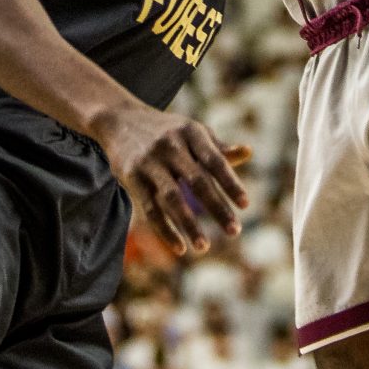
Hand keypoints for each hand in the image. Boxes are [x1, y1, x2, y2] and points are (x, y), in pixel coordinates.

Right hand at [92, 102, 250, 254]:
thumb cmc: (167, 130)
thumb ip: (218, 148)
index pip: (214, 161)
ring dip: (189, 225)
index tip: (245, 205)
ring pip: (172, 198)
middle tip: (235, 231)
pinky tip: (180, 248)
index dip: (231, 183)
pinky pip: (150, 209)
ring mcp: (149, 162)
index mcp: (190, 132)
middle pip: (197, 181)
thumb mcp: (193, 132)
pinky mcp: (132, 177)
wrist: (120, 120)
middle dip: (217, 208)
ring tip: (204, 247)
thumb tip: (248, 152)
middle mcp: (170, 145)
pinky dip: (165, 230)